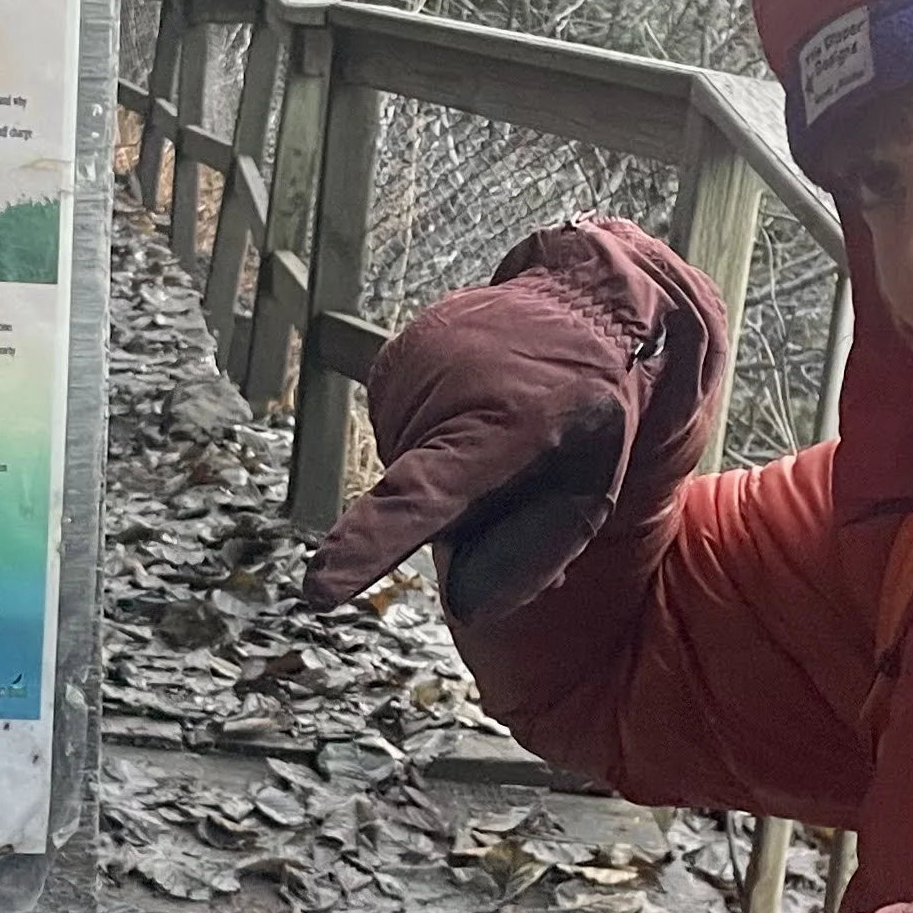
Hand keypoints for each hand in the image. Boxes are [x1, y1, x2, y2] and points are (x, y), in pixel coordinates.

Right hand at [300, 218, 726, 625]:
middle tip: (515, 465)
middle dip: (459, 514)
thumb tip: (462, 607)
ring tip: (491, 426)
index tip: (321, 586)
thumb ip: (530, 558)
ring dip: (439, 472)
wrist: (583, 305)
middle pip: (419, 504)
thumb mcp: (590, 496)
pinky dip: (424, 440)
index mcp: (504, 428)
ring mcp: (410, 367)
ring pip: (401, 474)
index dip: (368, 546)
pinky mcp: (389, 360)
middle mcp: (445, 391)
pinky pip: (394, 438)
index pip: (421, 498)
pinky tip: (465, 407)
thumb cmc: (591, 411)